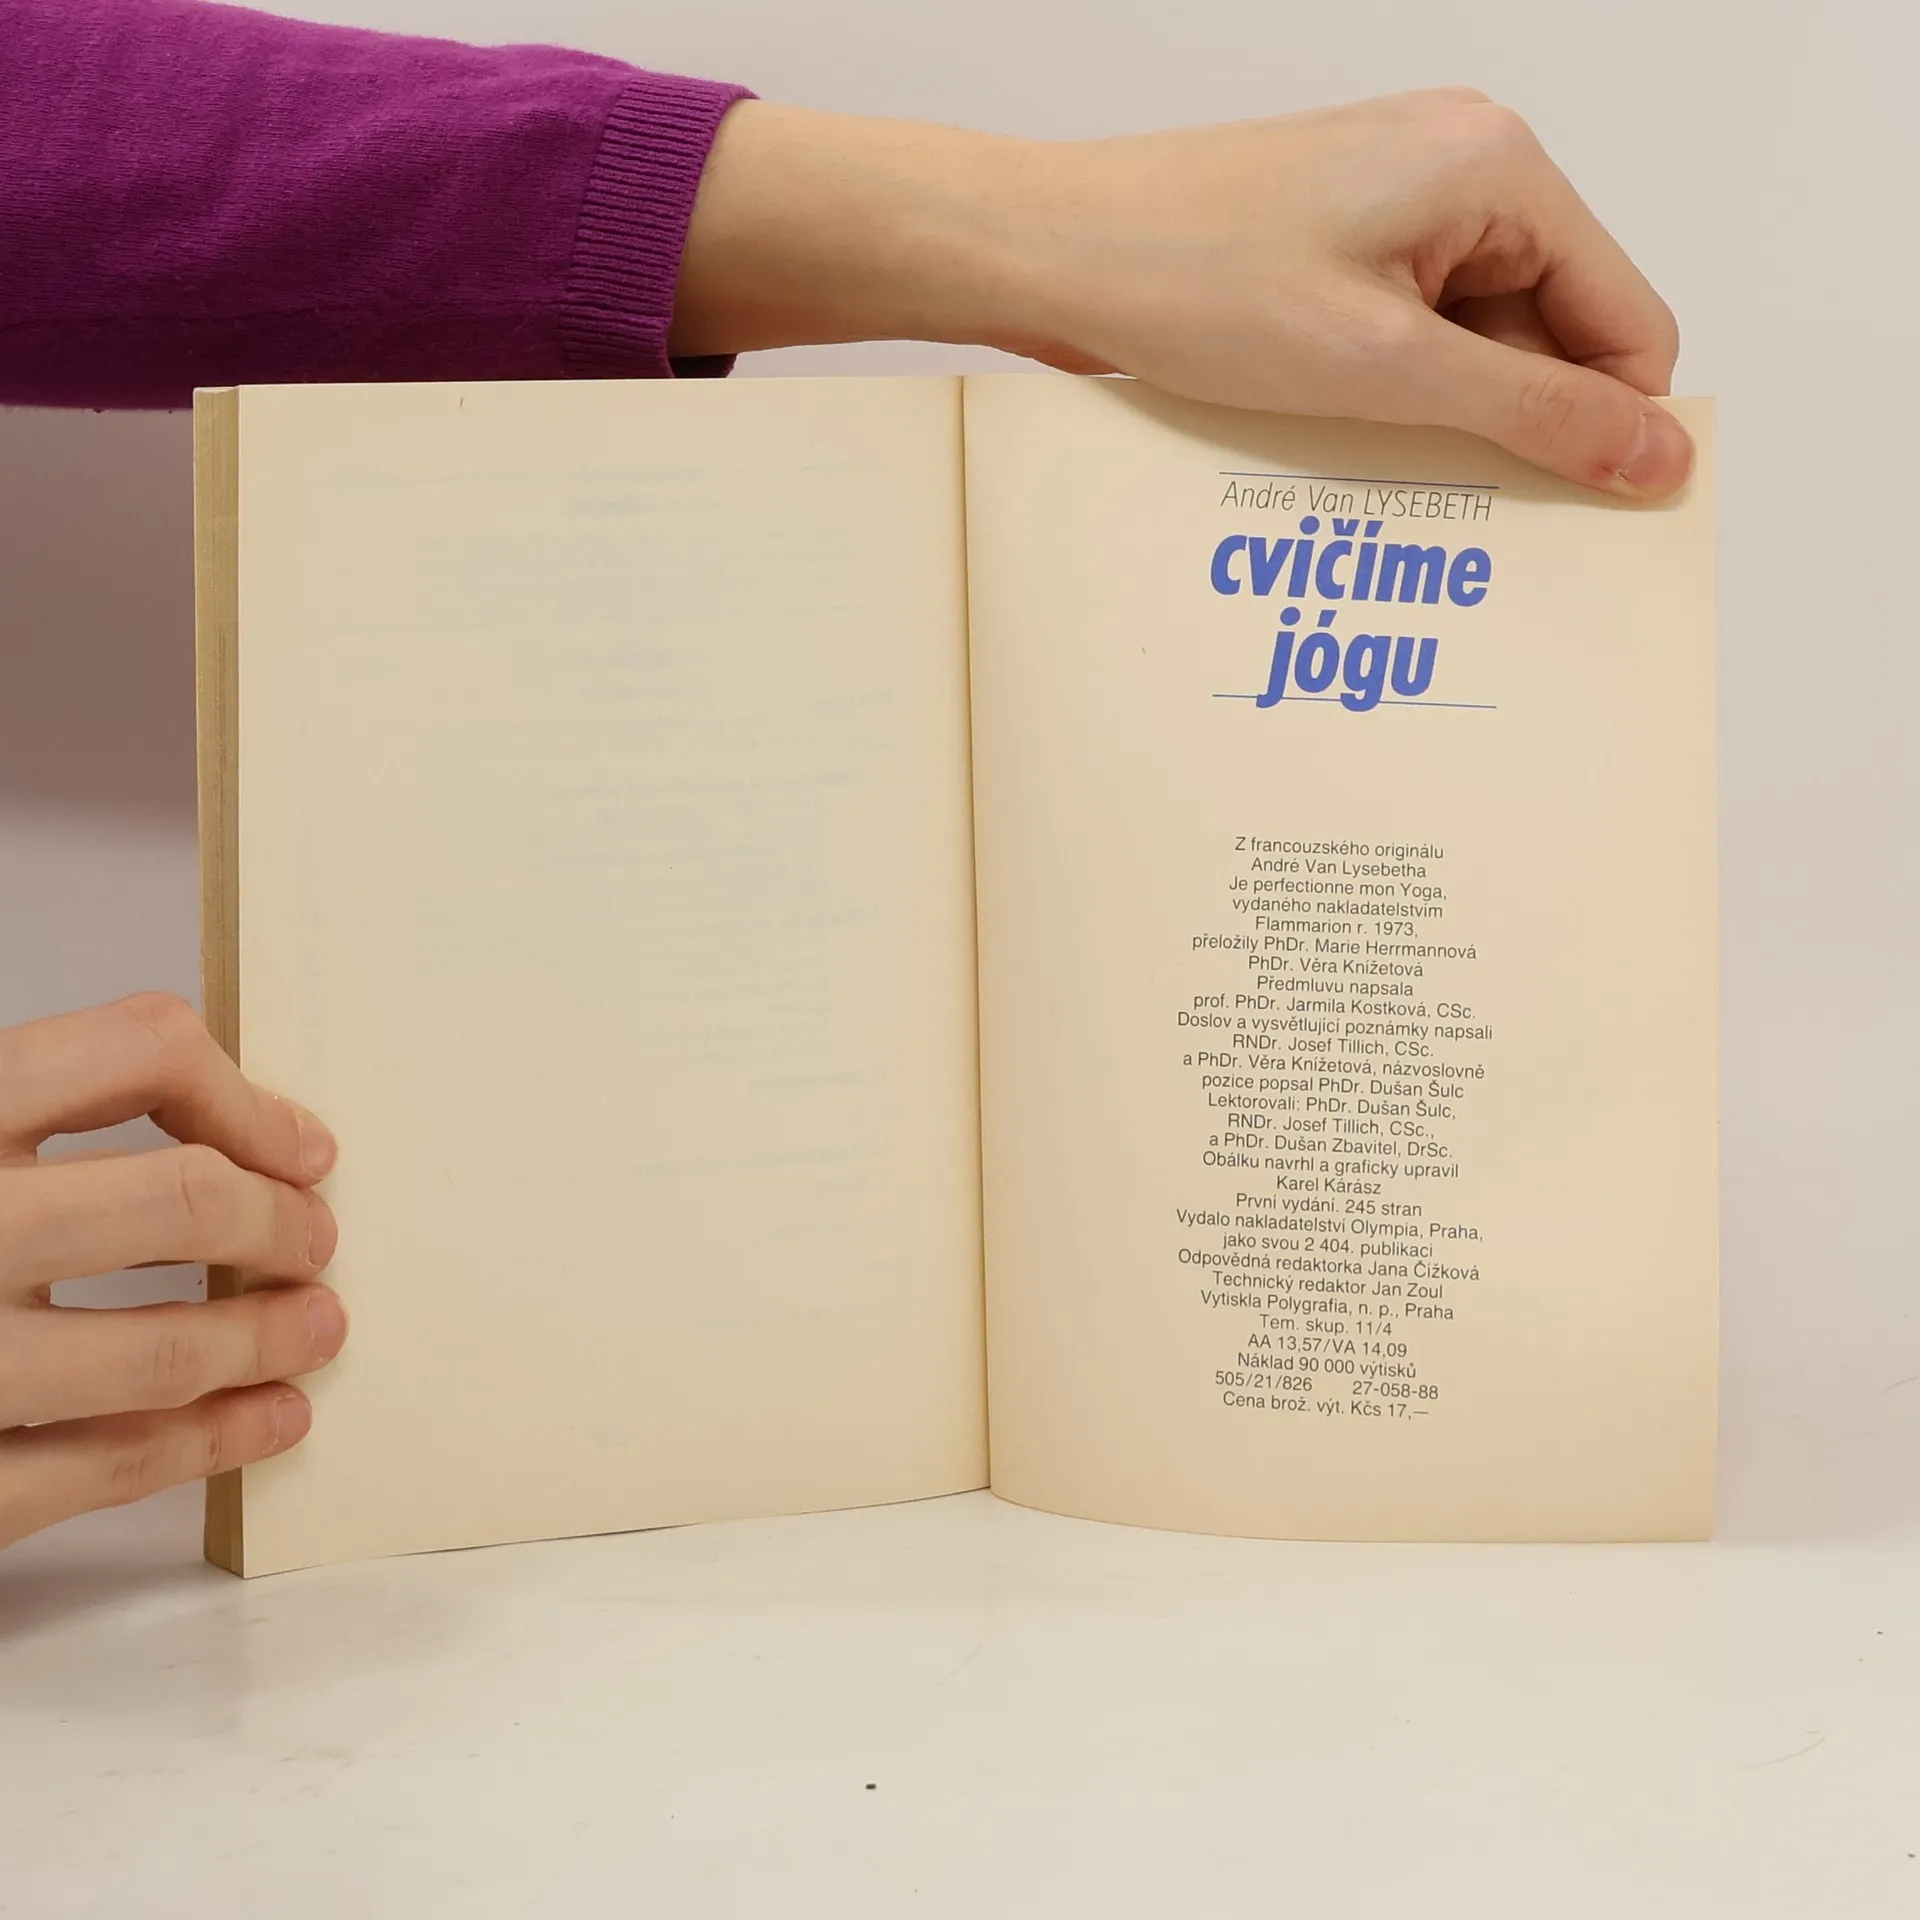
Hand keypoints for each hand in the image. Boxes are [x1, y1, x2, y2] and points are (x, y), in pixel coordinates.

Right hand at [0, 994, 345, 1549]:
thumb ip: (22, 1119)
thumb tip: (225, 1135)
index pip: (136, 1049)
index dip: (246, 1097)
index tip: (301, 1148)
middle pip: (181, 1201)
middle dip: (279, 1226)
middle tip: (316, 1244)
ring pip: (157, 1350)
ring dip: (267, 1341)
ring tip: (317, 1331)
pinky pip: (97, 1468)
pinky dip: (207, 1443)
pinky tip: (264, 1422)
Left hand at [672, 89, 1689, 498]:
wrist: (1047, 249)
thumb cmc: (1192, 279)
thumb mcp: (1388, 371)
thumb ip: (1536, 415)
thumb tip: (1659, 454)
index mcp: (1499, 169)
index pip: (1628, 319)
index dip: (1610, 425)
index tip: (1580, 519)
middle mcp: (1459, 172)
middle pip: (1553, 334)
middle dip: (1515, 425)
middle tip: (1456, 510)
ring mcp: (1392, 209)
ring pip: (1473, 346)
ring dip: (1443, 420)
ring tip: (1372, 466)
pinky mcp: (1335, 249)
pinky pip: (1406, 339)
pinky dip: (1391, 399)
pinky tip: (1340, 442)